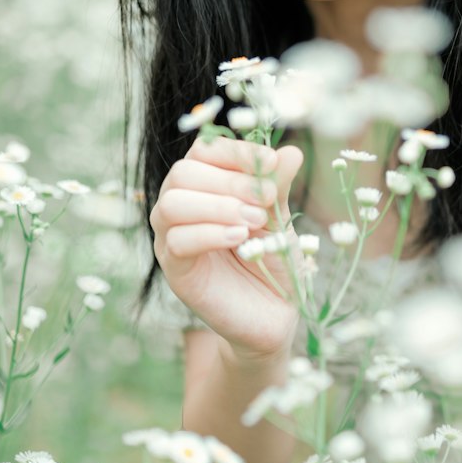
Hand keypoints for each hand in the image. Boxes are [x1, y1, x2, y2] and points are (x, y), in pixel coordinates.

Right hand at [149, 136, 304, 362]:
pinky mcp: (174, 269)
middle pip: (183, 172)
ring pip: (172, 204)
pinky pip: (177, 241)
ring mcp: (171, 238)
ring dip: (217, 206)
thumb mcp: (278, 216)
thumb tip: (291, 152)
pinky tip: (240, 238)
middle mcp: (180, 206)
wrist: (275, 312)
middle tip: (265, 198)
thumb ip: (277, 185)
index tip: (271, 162)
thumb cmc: (273, 258)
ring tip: (254, 221)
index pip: (203, 150)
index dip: (235, 151)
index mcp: (204, 184)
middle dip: (229, 180)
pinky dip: (210, 233)